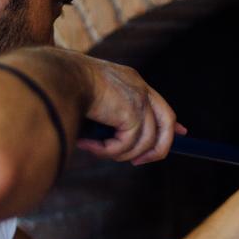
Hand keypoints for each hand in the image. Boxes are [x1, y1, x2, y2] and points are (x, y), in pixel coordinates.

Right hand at [70, 55, 184, 164]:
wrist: (57, 76)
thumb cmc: (62, 87)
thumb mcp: (89, 98)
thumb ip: (105, 116)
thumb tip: (107, 142)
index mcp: (131, 80)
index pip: (160, 103)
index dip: (171, 123)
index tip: (181, 134)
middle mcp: (139, 87)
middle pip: (167, 122)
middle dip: (158, 148)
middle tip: (137, 162)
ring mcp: (139, 99)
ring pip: (143, 142)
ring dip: (117, 153)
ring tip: (94, 148)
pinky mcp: (132, 112)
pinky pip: (126, 145)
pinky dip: (107, 151)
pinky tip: (88, 144)